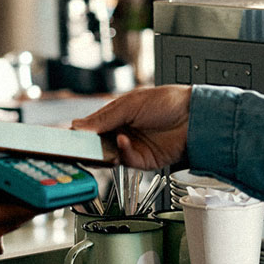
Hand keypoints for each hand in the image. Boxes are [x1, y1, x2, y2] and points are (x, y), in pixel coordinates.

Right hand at [72, 85, 191, 170]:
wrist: (195, 117)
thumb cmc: (168, 102)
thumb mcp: (130, 104)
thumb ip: (104, 117)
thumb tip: (78, 126)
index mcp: (117, 115)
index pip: (92, 126)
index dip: (81, 132)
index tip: (69, 137)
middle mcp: (123, 132)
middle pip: (98, 144)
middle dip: (89, 146)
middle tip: (79, 146)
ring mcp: (133, 147)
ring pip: (110, 156)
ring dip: (105, 151)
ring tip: (103, 144)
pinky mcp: (143, 161)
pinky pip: (126, 161)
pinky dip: (123, 152)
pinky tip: (124, 141)